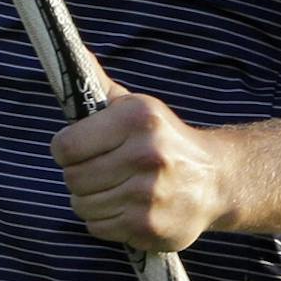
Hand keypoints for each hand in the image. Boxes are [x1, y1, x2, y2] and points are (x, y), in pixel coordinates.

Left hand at [50, 82, 234, 252]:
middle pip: (73, 178)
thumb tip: (74, 53)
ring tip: (113, 189)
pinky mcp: (149, 226)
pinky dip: (104, 220)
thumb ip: (100, 85)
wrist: (216, 179)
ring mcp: (148, 195)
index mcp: (137, 120)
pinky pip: (98, 227)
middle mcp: (145, 155)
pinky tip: (125, 207)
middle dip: (79, 176)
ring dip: (90, 200)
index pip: (66, 146)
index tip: (77, 150)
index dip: (65, 150)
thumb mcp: (137, 106)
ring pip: (82, 206)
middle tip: (98, 171)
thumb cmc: (164, 139)